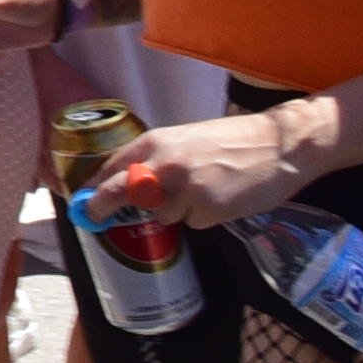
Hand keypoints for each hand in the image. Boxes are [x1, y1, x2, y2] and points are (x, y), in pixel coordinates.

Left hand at [87, 104, 328, 227]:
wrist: (279, 145)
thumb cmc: (233, 141)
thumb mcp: (187, 140)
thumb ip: (158, 159)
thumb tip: (128, 184)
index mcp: (157, 142)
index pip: (113, 166)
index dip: (95, 186)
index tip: (83, 202)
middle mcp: (165, 164)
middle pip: (122, 192)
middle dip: (103, 206)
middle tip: (93, 217)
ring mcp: (185, 188)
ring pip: (164, 214)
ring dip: (179, 210)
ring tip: (207, 189)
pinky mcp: (207, 209)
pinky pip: (193, 223)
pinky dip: (205, 217)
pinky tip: (224, 199)